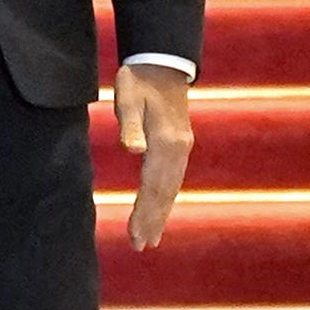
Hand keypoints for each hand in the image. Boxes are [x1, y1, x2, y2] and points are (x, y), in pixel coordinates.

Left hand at [115, 65, 193, 251]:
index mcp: (165, 141)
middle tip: (141, 246)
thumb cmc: (139, 80)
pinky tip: (161, 210)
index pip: (152, 186)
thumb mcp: (127, 97)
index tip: (135, 236)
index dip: (143, 213)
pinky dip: (166, 198)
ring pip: (171, 188)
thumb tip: (133, 151)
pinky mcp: (180, 145)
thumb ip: (129, 124)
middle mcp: (178, 149)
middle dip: (152, 220)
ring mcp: (182, 148)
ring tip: (152, 238)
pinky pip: (173, 179)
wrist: (162, 63)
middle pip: (164, 192)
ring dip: (161, 214)